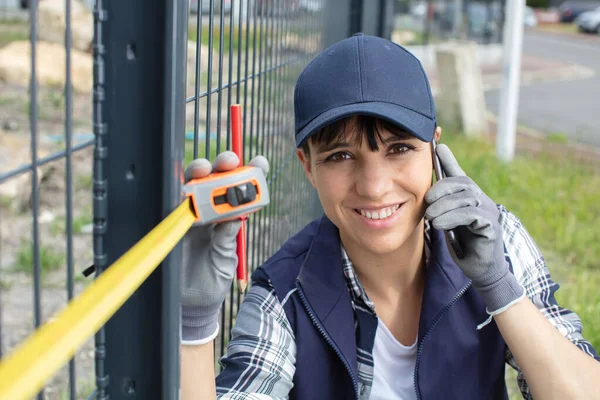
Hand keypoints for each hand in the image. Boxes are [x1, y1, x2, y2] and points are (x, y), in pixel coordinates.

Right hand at [181, 151, 268, 343]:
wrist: (190, 305)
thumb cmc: (212, 282)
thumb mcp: (225, 261)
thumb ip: (226, 240)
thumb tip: (234, 217)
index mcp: (228, 220)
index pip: (240, 192)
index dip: (249, 174)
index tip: (260, 162)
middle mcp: (209, 213)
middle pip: (215, 180)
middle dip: (223, 166)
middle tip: (229, 161)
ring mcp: (189, 217)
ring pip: (192, 186)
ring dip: (198, 173)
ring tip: (204, 169)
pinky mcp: (171, 225)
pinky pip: (172, 206)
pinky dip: (178, 196)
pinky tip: (184, 191)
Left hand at [424, 144, 523, 314]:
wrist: (480, 269)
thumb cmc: (462, 244)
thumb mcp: (446, 222)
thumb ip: (440, 207)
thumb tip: (425, 196)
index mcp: (469, 197)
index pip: (458, 174)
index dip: (448, 160)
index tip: (438, 147)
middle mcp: (481, 199)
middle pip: (461, 182)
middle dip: (441, 189)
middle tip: (426, 201)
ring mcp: (488, 211)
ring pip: (464, 197)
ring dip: (443, 206)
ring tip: (430, 217)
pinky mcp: (491, 225)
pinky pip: (471, 214)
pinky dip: (452, 217)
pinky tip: (439, 225)